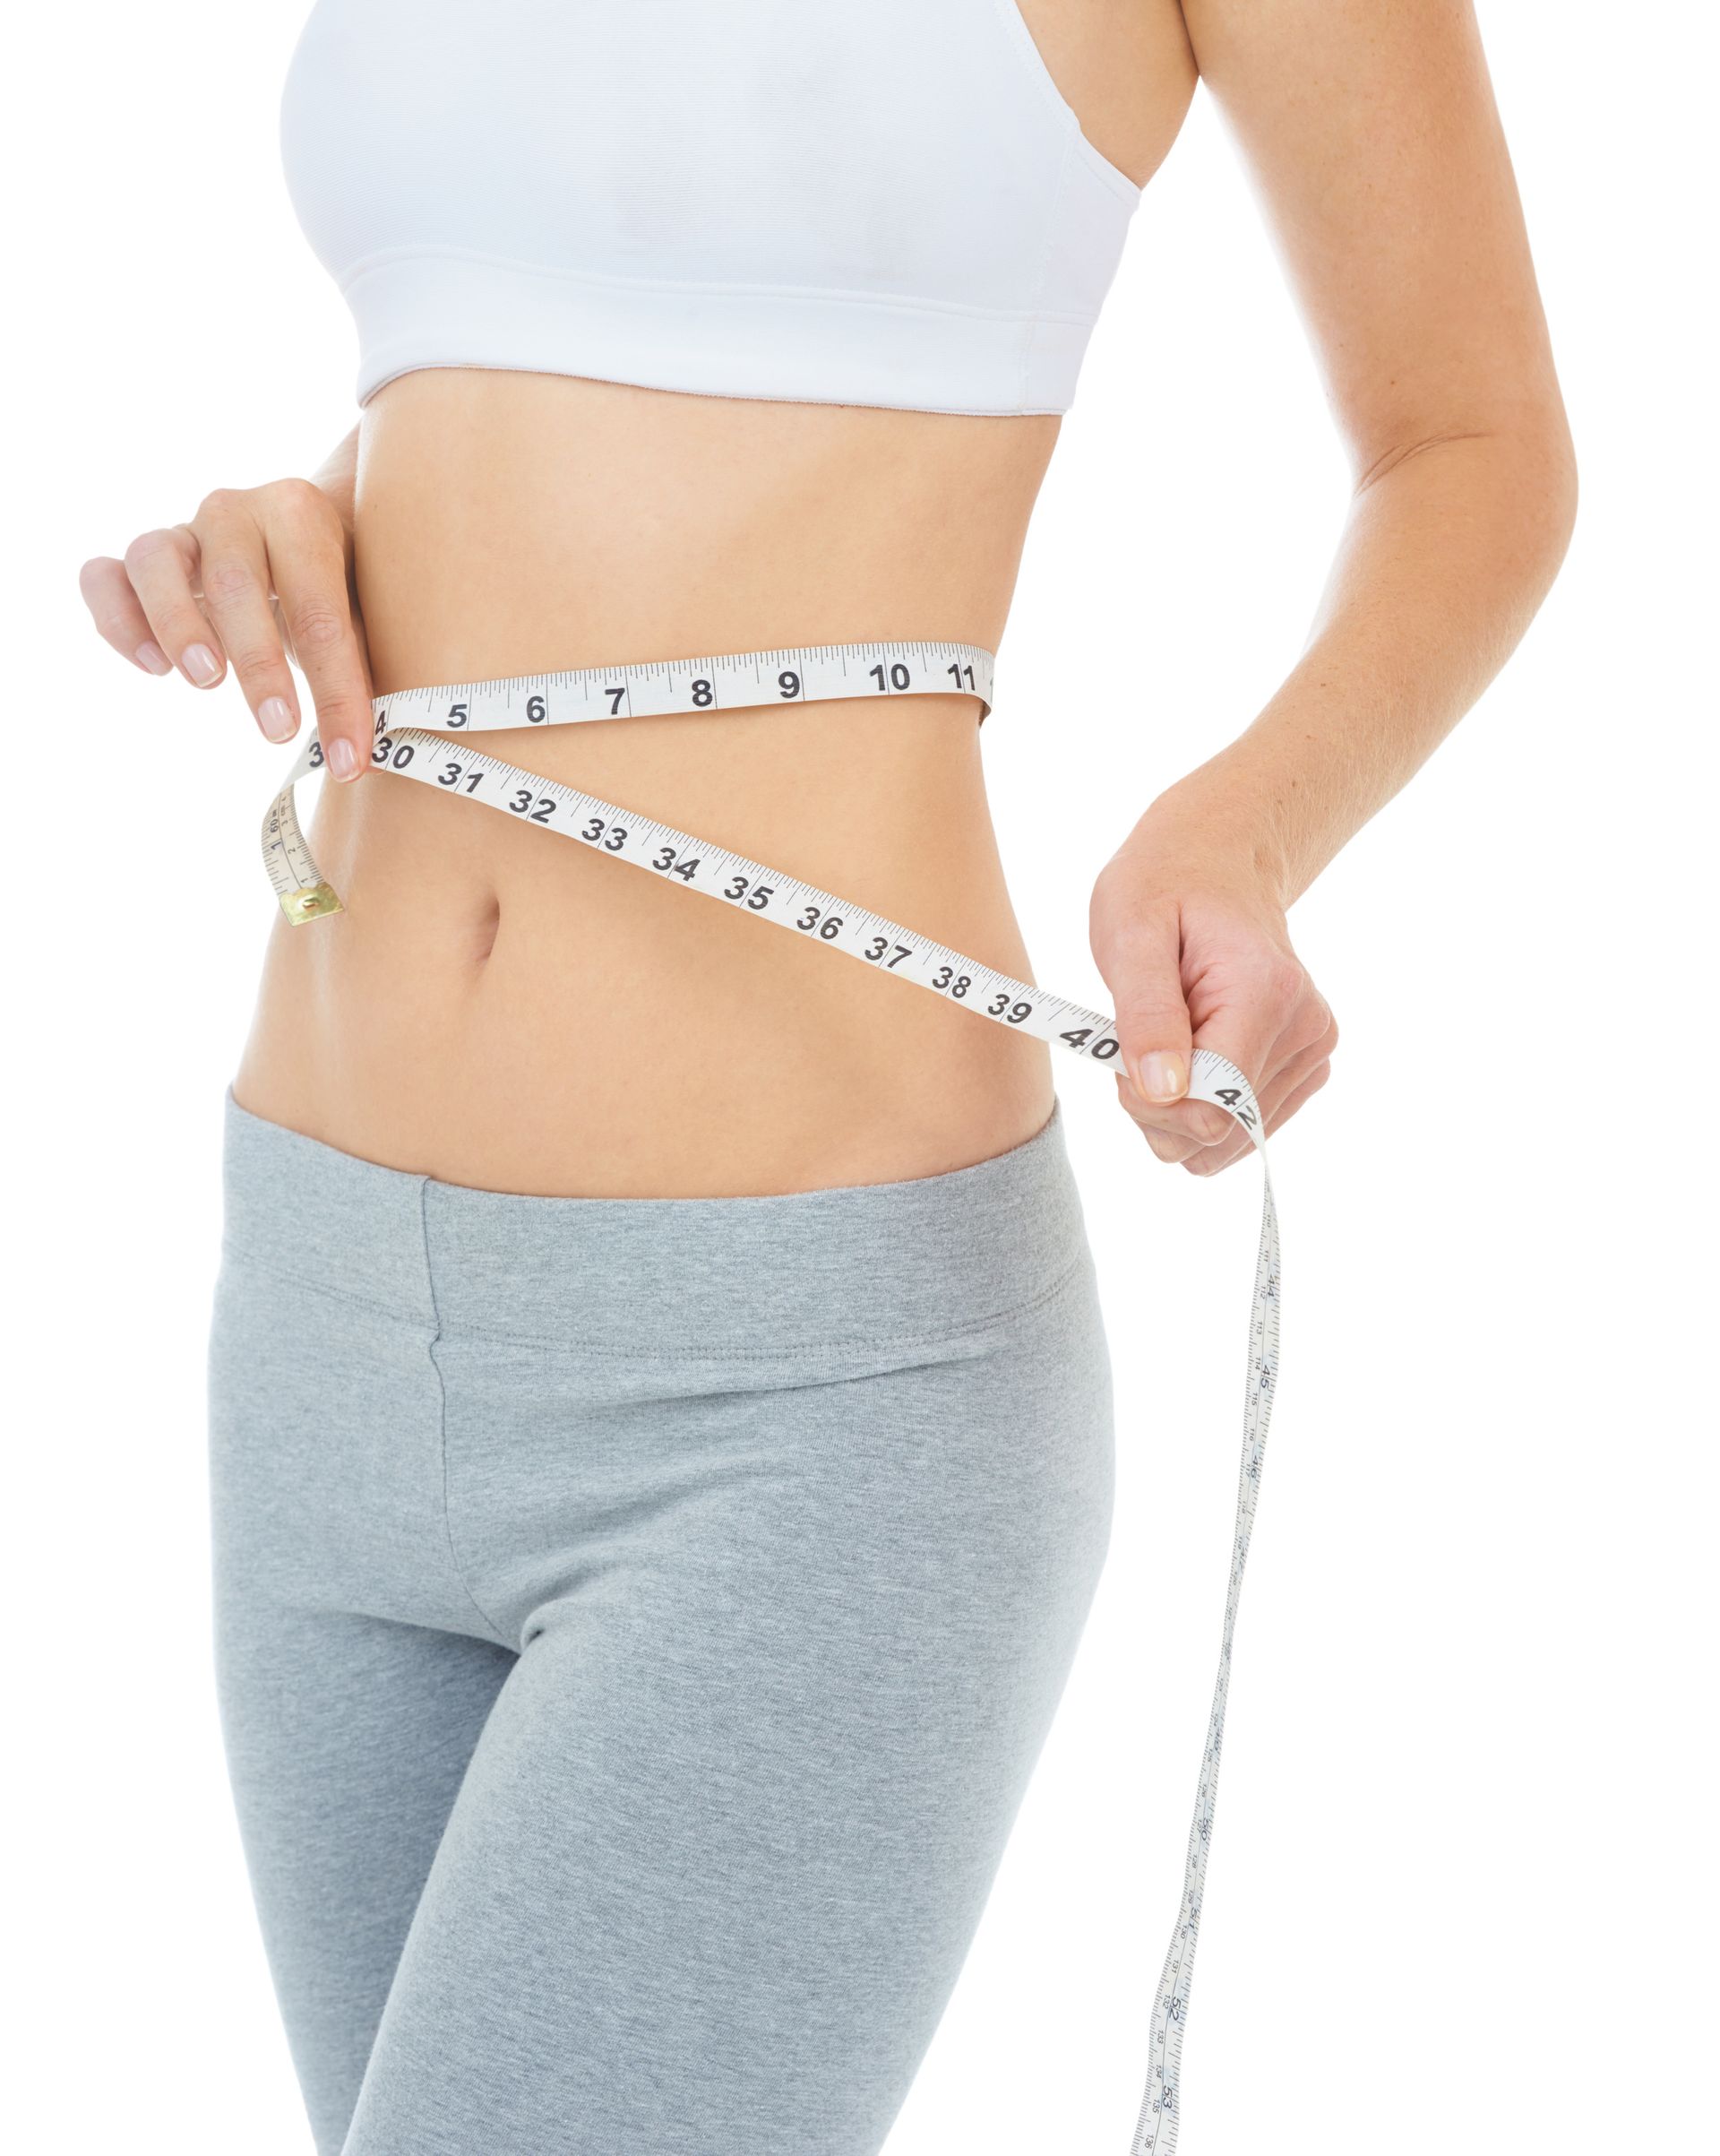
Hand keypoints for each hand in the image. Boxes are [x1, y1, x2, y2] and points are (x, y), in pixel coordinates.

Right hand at [78, 476, 372, 779]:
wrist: (305, 532)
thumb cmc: (340, 585)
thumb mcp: (366, 618)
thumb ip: (369, 676)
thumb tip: (374, 763)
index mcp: (302, 516)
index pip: (321, 611)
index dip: (337, 692)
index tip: (348, 758)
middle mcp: (235, 512)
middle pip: (235, 583)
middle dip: (259, 664)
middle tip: (279, 730)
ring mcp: (181, 532)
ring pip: (154, 562)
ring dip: (176, 625)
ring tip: (206, 682)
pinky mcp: (142, 561)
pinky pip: (105, 578)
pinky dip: (116, 619)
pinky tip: (153, 667)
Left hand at [1089, 814, 1336, 1173]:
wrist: (1216, 861)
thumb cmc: (1165, 887)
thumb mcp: (1130, 932)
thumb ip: (1145, 1015)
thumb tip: (1164, 1092)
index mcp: (1266, 994)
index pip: (1213, 1107)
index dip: (1149, 1100)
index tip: (1123, 1053)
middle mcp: (1305, 1029)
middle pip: (1220, 1133)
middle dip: (1159, 1108)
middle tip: (1136, 1046)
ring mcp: (1312, 1052)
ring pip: (1229, 1141)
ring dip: (1176, 1111)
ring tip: (1164, 1044)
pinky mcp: (1306, 1069)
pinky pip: (1242, 1130)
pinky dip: (1200, 1108)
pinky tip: (1188, 1056)